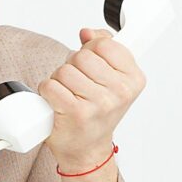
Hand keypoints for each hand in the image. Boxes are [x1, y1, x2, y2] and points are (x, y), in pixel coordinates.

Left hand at [37, 28, 145, 171]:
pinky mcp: (76, 113)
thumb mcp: (111, 78)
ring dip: (59, 80)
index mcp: (133, 79)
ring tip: (68, 94)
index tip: (93, 64)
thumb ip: (103, 48)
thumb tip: (87, 32)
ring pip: (64, 71)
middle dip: (73, 66)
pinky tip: (57, 102)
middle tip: (77, 84)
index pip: (105, 44)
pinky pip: (51, 86)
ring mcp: (99, 103)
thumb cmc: (97, 112)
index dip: (91, 50)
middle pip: (81, 56)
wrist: (87, 148)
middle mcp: (120, 92)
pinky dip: (47, 91)